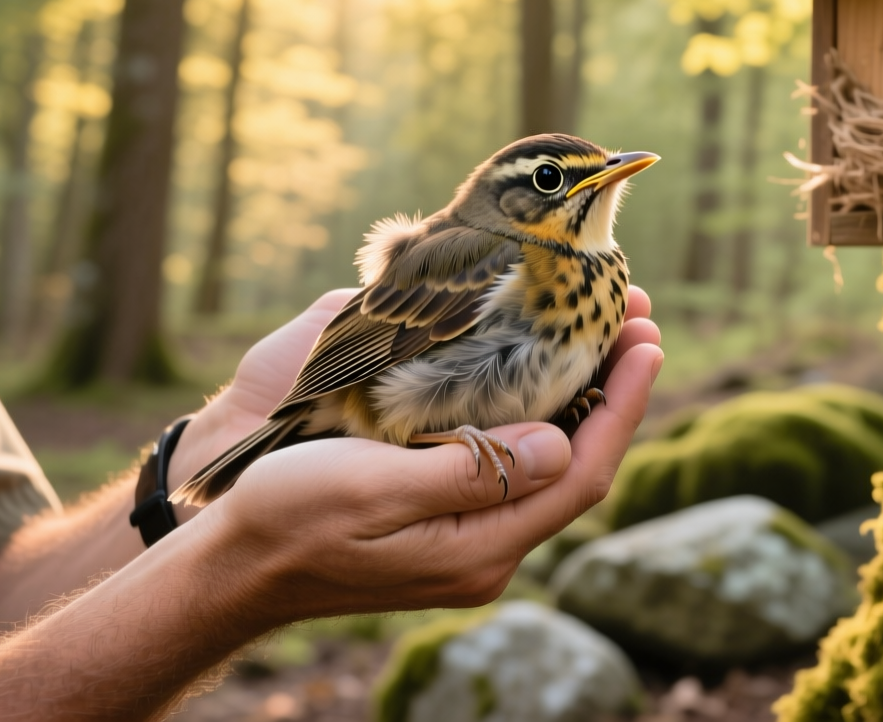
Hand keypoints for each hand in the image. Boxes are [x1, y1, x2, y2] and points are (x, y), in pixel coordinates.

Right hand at [179, 289, 661, 627]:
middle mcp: (489, 551)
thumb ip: (466, 472)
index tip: (646, 342)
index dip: (621, 406)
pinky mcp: (451, 524)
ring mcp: (472, 540)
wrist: (236, 566)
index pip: (579, 474)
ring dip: (584, 395)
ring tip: (608, 329)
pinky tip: (547, 371)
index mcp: (479, 549)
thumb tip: (558, 443)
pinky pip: (520, 465)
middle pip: (579, 465)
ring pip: (553, 462)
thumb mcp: (372, 488)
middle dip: (614, 389)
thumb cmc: (290, 518)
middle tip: (639, 316)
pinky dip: (544, 411)